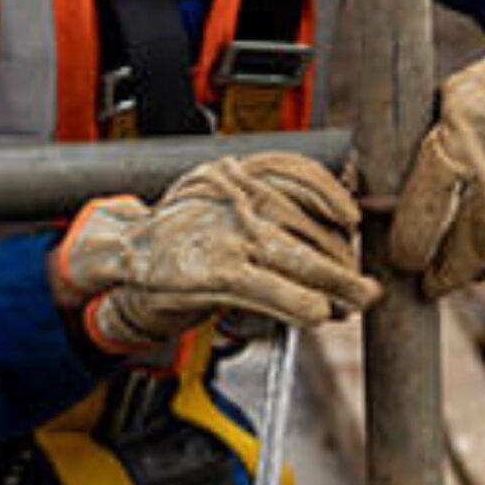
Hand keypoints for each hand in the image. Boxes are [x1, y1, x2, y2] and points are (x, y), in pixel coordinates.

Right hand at [51, 152, 378, 354]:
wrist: (126, 256)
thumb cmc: (179, 234)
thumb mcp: (216, 199)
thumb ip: (263, 204)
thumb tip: (331, 228)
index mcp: (231, 172)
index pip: (295, 171)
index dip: (332, 195)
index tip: (352, 219)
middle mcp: (232, 196)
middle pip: (307, 221)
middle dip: (341, 256)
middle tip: (358, 285)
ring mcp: (226, 233)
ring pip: (299, 256)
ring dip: (336, 284)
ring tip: (353, 302)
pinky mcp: (217, 272)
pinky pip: (272, 288)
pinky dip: (301, 303)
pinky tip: (319, 313)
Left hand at [393, 17, 484, 297]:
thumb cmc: (483, 95)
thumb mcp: (440, 109)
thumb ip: (414, 157)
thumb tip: (367, 204)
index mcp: (466, 136)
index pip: (433, 203)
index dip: (414, 240)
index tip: (402, 262)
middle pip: (476, 237)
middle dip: (450, 270)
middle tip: (429, 286)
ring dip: (481, 266)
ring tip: (457, 276)